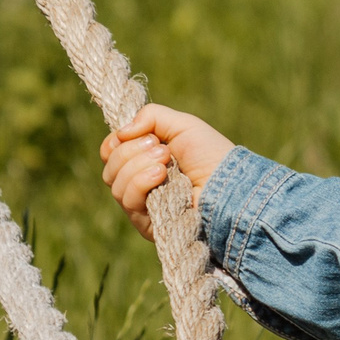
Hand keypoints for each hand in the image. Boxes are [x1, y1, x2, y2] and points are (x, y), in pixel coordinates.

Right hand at [100, 104, 235, 241]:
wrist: (229, 184)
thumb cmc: (211, 155)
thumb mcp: (182, 125)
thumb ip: (151, 117)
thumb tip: (122, 131)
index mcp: (144, 159)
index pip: (110, 152)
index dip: (117, 141)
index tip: (144, 135)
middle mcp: (139, 182)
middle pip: (110, 166)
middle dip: (132, 151)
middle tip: (164, 149)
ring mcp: (142, 204)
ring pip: (114, 182)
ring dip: (138, 165)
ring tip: (166, 162)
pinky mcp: (146, 222)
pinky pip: (127, 200)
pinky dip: (140, 182)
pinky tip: (161, 175)